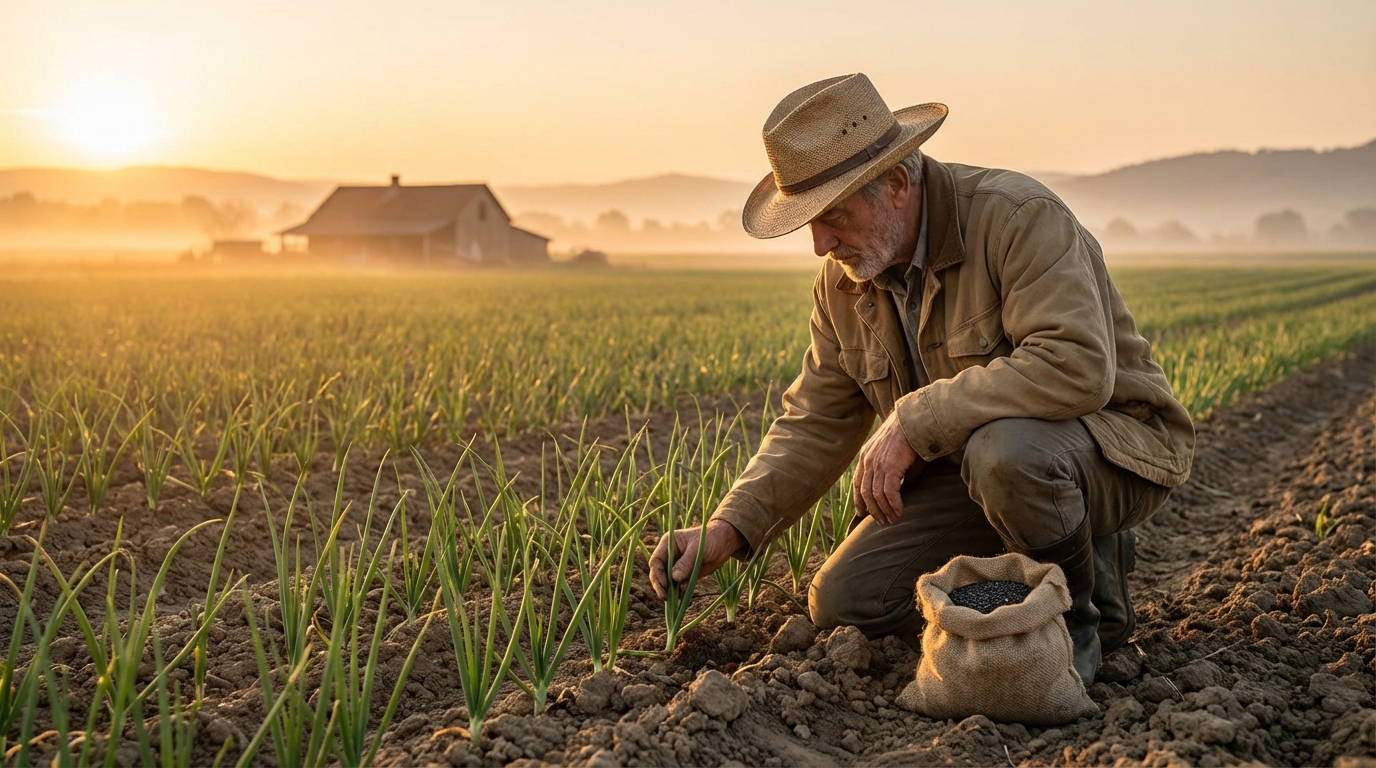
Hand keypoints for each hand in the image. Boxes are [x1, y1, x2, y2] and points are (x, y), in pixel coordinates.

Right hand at [648, 519, 743, 599]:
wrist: (725, 542)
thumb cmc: (710, 539)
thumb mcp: (698, 549)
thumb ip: (686, 563)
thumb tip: (674, 578)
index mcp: (668, 544)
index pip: (656, 560)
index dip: (658, 573)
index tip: (665, 585)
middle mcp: (669, 555)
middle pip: (658, 572)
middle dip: (660, 585)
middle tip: (664, 597)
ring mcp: (676, 565)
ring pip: (666, 580)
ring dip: (667, 591)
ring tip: (671, 601)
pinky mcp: (684, 574)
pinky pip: (677, 585)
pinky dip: (677, 592)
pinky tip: (680, 600)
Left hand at [854, 411, 923, 525]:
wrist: (912, 421)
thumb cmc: (905, 436)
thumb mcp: (890, 453)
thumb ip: (887, 470)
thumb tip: (895, 490)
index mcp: (865, 457)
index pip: (858, 484)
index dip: (859, 501)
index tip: (863, 513)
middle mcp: (868, 462)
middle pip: (865, 493)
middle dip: (873, 510)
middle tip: (882, 521)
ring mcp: (878, 465)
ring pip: (876, 496)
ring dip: (884, 510)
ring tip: (892, 519)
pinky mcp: (890, 467)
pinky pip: (889, 493)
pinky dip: (894, 504)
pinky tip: (899, 510)